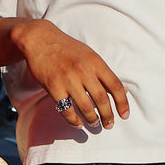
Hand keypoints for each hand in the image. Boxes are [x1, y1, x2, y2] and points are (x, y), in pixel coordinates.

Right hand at [11, 18, 128, 130]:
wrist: (40, 40)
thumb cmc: (67, 49)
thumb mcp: (89, 55)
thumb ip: (103, 72)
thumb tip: (122, 91)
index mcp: (96, 62)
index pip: (115, 86)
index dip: (122, 103)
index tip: (124, 115)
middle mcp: (84, 71)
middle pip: (102, 100)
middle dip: (108, 116)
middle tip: (109, 124)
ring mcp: (68, 79)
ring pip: (86, 107)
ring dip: (92, 120)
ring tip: (95, 124)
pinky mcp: (53, 87)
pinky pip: (66, 109)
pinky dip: (73, 120)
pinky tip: (77, 123)